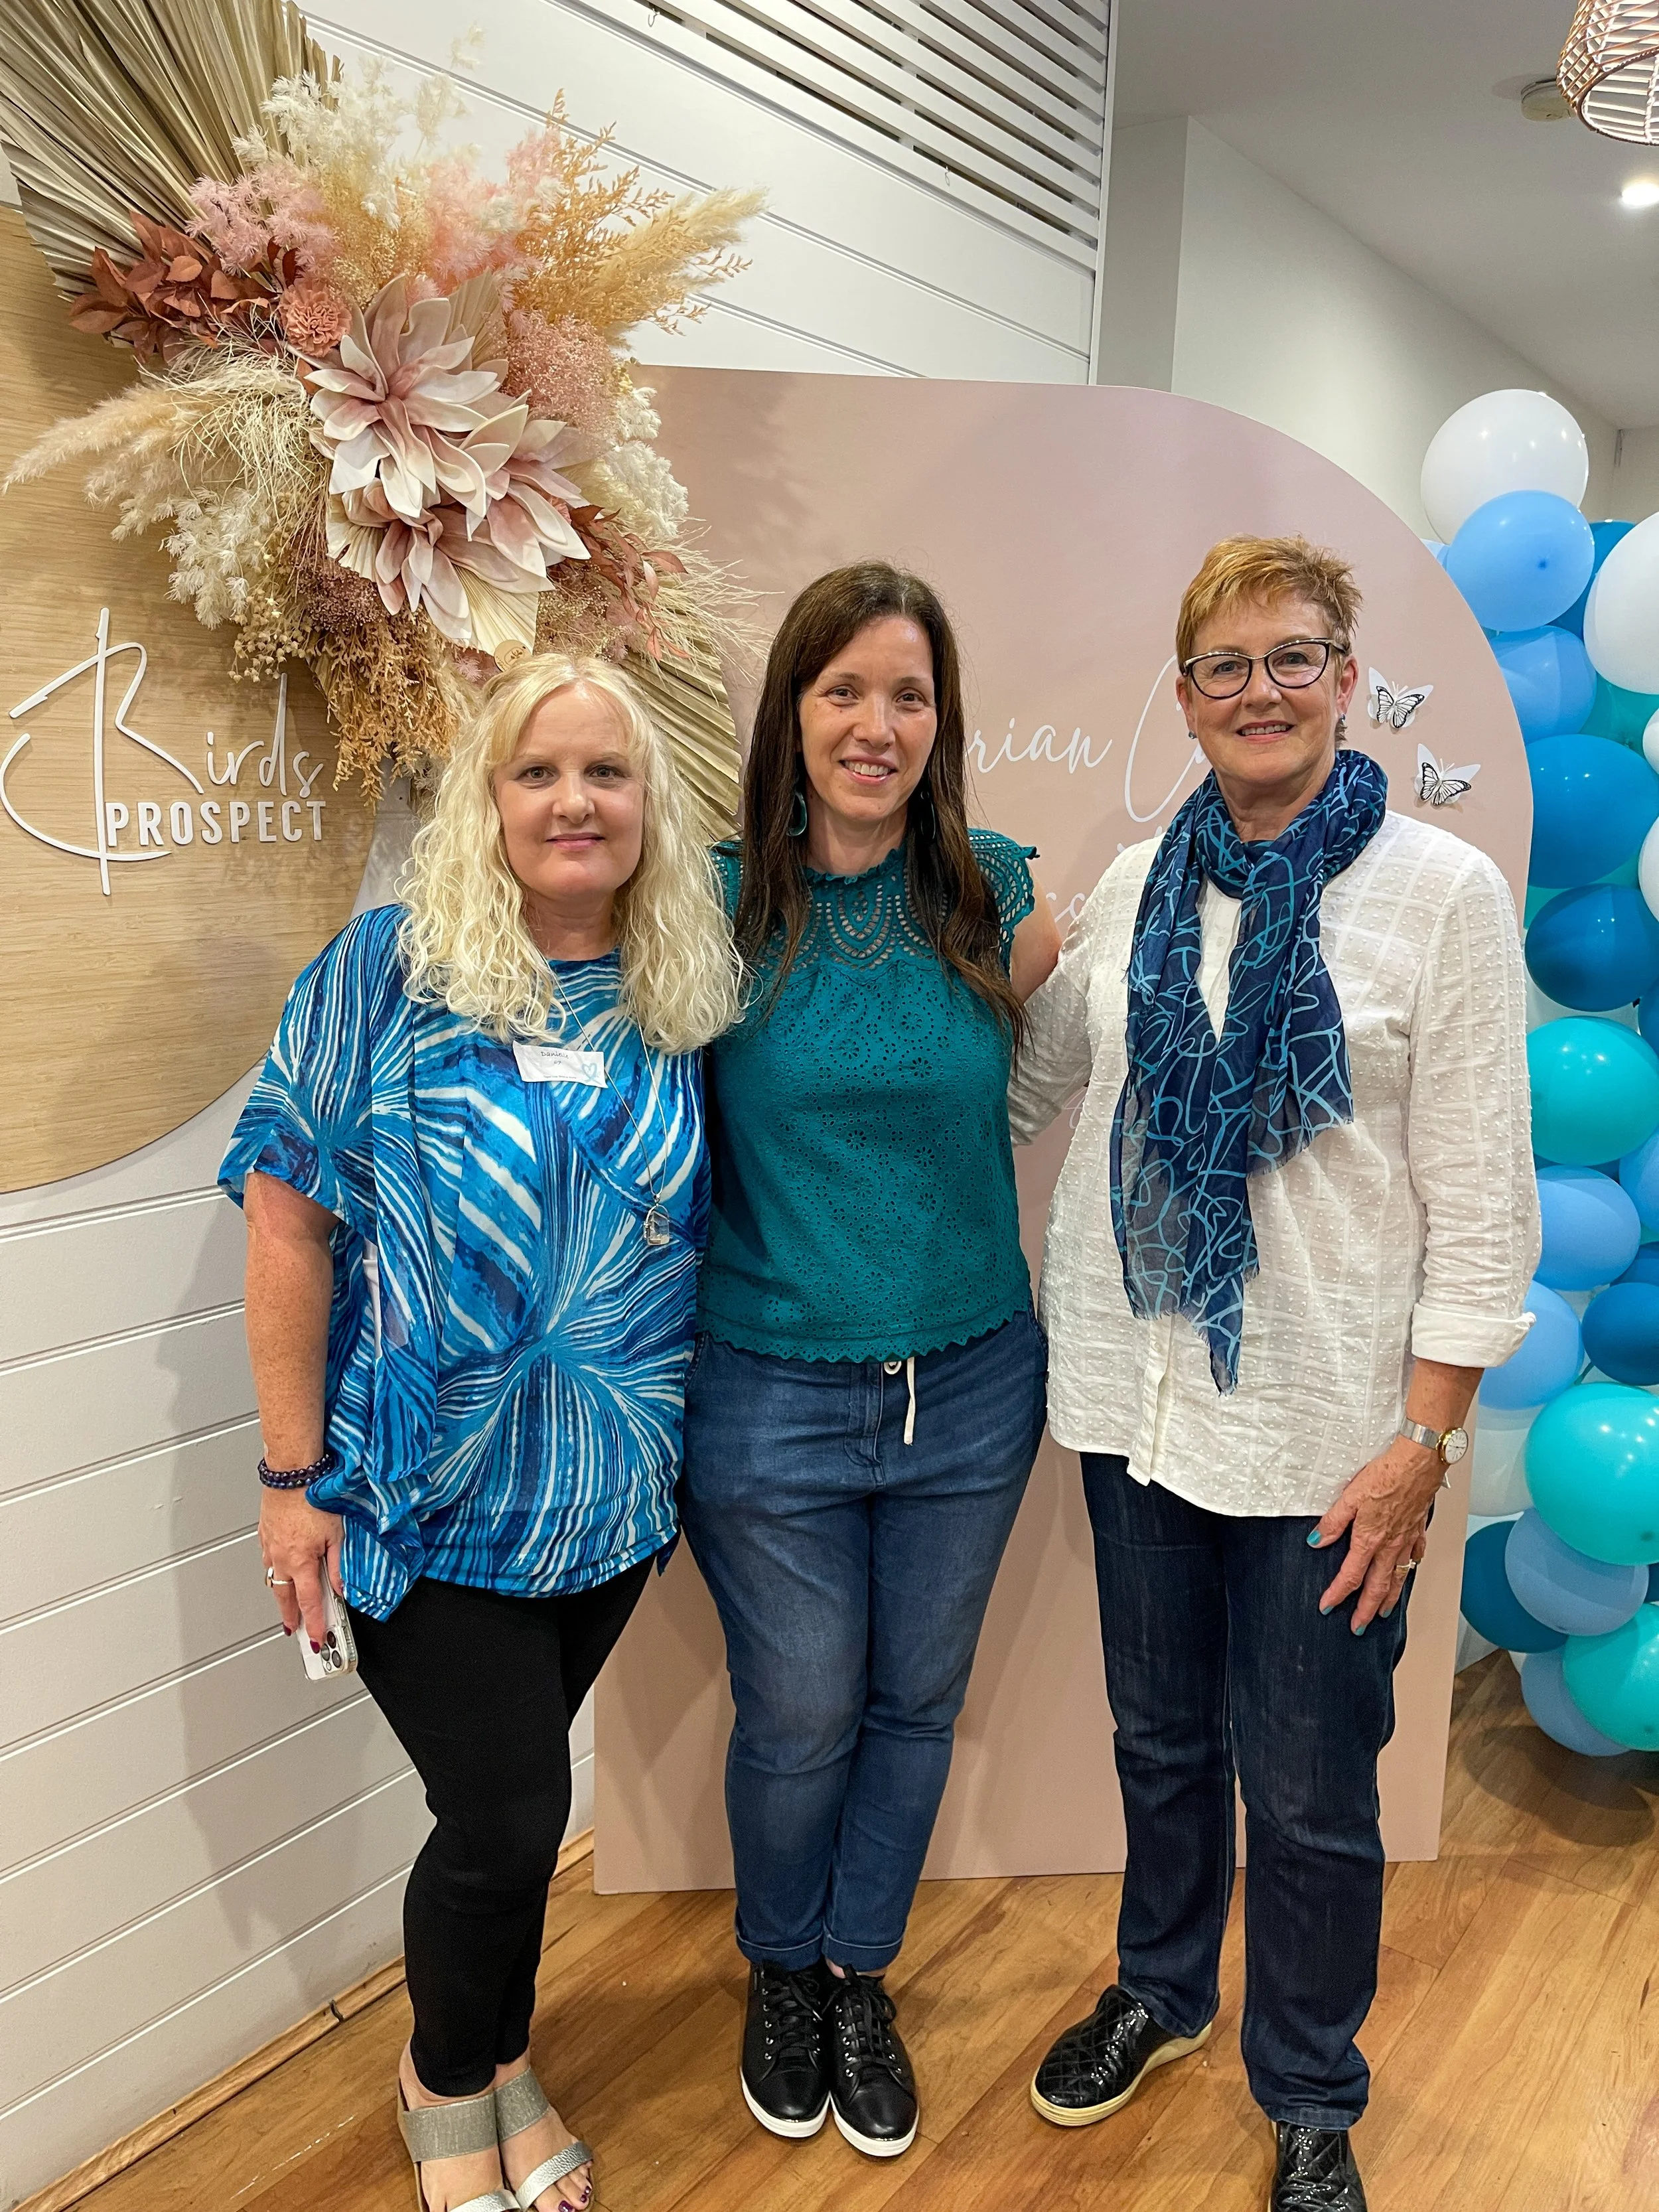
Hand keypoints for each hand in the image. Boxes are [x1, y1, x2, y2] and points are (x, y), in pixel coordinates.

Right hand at [259, 1486, 344, 1650]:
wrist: (291, 1473)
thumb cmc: (314, 1497)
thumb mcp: (336, 1534)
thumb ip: (337, 1565)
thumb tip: (341, 1588)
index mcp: (301, 1562)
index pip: (309, 1602)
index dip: (313, 1623)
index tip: (314, 1638)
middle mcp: (281, 1558)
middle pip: (284, 1597)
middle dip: (290, 1616)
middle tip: (294, 1629)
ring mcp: (269, 1547)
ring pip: (273, 1579)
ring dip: (281, 1594)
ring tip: (287, 1605)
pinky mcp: (264, 1534)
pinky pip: (267, 1560)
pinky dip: (273, 1570)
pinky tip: (278, 1570)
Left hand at [1309, 1437, 1440, 1631]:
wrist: (1418, 1463)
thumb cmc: (1385, 1475)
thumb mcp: (1349, 1497)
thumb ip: (1333, 1522)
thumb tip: (1316, 1541)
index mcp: (1369, 1540)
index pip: (1350, 1576)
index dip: (1337, 1594)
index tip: (1327, 1607)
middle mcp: (1390, 1546)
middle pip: (1377, 1587)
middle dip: (1366, 1610)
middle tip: (1358, 1627)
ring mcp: (1407, 1540)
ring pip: (1398, 1577)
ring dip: (1390, 1598)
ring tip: (1384, 1613)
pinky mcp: (1418, 1529)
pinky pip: (1415, 1556)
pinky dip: (1411, 1568)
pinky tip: (1409, 1570)